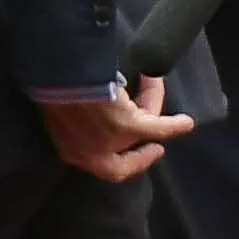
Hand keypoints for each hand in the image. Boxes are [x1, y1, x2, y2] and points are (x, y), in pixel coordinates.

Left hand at [41, 76, 193, 182]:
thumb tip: (84, 104)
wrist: (53, 74)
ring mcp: (110, 141)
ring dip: (149, 107)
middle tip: (154, 145)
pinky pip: (159, 127)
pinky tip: (186, 123)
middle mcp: (90, 154)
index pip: (102, 163)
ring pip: (140, 129)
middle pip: (124, 151)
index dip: (122, 159)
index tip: (132, 150)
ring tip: (155, 90)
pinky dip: (174, 125)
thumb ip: (72, 114)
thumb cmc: (52, 85)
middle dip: (139, 149)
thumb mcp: (57, 106)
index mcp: (70, 148)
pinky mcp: (128, 126)